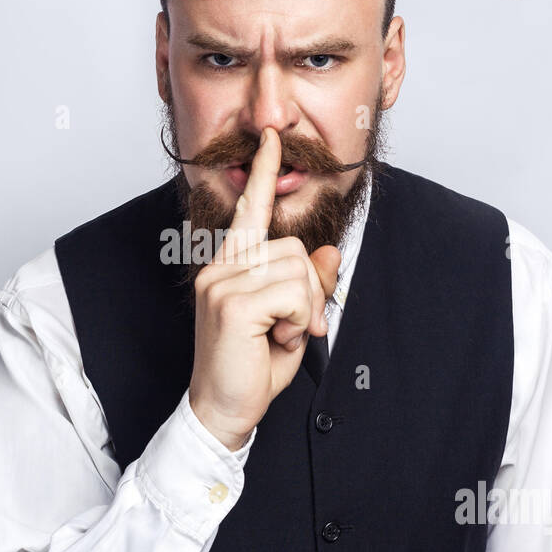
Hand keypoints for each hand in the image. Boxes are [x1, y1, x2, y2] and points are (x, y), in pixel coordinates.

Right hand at [188, 125, 341, 450]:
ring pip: (296, 270)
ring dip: (304, 311)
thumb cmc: (250, 369)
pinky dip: (298, 322)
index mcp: (229, 267)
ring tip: (278, 338)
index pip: (249, 212)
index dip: (263, 175)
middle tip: (293, 329)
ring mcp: (222, 283)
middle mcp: (220, 268)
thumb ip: (308, 285)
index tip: (273, 139)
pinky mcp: (231, 303)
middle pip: (292, 249)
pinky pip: (293, 294)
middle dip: (309, 291)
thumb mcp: (291, 322)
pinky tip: (276, 342)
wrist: (221, 412)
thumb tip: (330, 252)